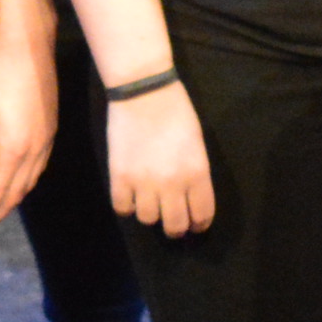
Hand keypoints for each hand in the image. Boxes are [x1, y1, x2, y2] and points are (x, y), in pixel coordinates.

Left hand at [0, 30, 53, 241]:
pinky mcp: (50, 133)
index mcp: (14, 150)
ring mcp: (46, 143)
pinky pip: (37, 171)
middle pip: (15, 194)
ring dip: (11, 204)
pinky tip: (16, 187)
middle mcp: (34, 153)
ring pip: (28, 185)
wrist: (30, 50)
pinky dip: (24, 187)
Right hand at [105, 75, 215, 233]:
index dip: (199, 224)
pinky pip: (123, 208)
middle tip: (172, 222)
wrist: (143, 93)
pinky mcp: (120, 177)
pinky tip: (131, 195)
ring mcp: (144, 182)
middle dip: (176, 228)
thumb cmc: (176, 112)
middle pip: (175, 226)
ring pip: (148, 219)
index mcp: (197, 174)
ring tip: (149, 201)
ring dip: (150, 214)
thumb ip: (195, 173)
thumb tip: (190, 197)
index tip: (195, 224)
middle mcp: (172, 184)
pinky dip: (127, 206)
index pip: (202, 215)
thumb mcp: (197, 144)